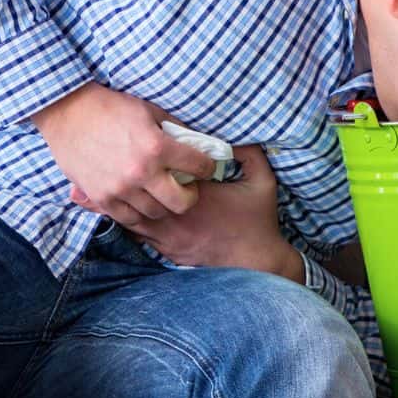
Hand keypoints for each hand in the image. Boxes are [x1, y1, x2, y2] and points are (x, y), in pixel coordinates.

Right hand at [29, 81, 215, 225]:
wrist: (67, 112)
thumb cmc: (109, 107)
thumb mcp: (148, 109)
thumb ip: (174, 129)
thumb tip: (197, 142)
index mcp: (157, 147)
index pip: (199, 166)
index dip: (207, 166)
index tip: (205, 167)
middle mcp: (141, 172)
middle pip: (182, 203)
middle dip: (190, 195)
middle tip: (185, 186)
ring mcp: (120, 189)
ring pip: (156, 213)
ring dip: (163, 203)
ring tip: (159, 192)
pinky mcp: (101, 198)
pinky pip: (129, 218)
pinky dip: (138, 212)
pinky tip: (139, 200)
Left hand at [114, 144, 304, 281]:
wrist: (256, 263)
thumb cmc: (259, 220)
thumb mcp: (263, 180)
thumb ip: (249, 153)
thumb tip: (232, 134)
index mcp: (196, 195)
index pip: (167, 168)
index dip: (162, 156)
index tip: (164, 149)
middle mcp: (176, 216)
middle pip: (143, 189)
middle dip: (140, 175)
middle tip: (143, 162)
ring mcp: (168, 236)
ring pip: (134, 213)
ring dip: (134, 197)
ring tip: (135, 182)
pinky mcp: (165, 250)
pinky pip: (137, 233)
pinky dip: (135, 218)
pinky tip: (139, 206)